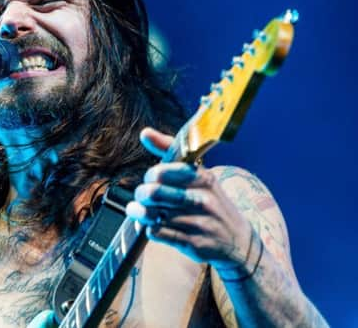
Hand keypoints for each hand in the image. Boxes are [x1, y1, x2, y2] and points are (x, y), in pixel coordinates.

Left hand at [125, 127, 253, 269]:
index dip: (151, 176)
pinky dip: (148, 228)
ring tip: (138, 210)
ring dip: (139, 213)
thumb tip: (145, 133)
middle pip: (153, 193)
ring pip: (151, 214)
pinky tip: (152, 225)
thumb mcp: (199, 176)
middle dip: (141, 194)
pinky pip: (156, 232)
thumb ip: (170, 152)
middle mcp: (202, 199)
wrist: (238, 242)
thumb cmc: (210, 203)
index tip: (152, 179)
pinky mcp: (192, 243)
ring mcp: (198, 223)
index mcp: (203, 178)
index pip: (162, 171)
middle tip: (142, 196)